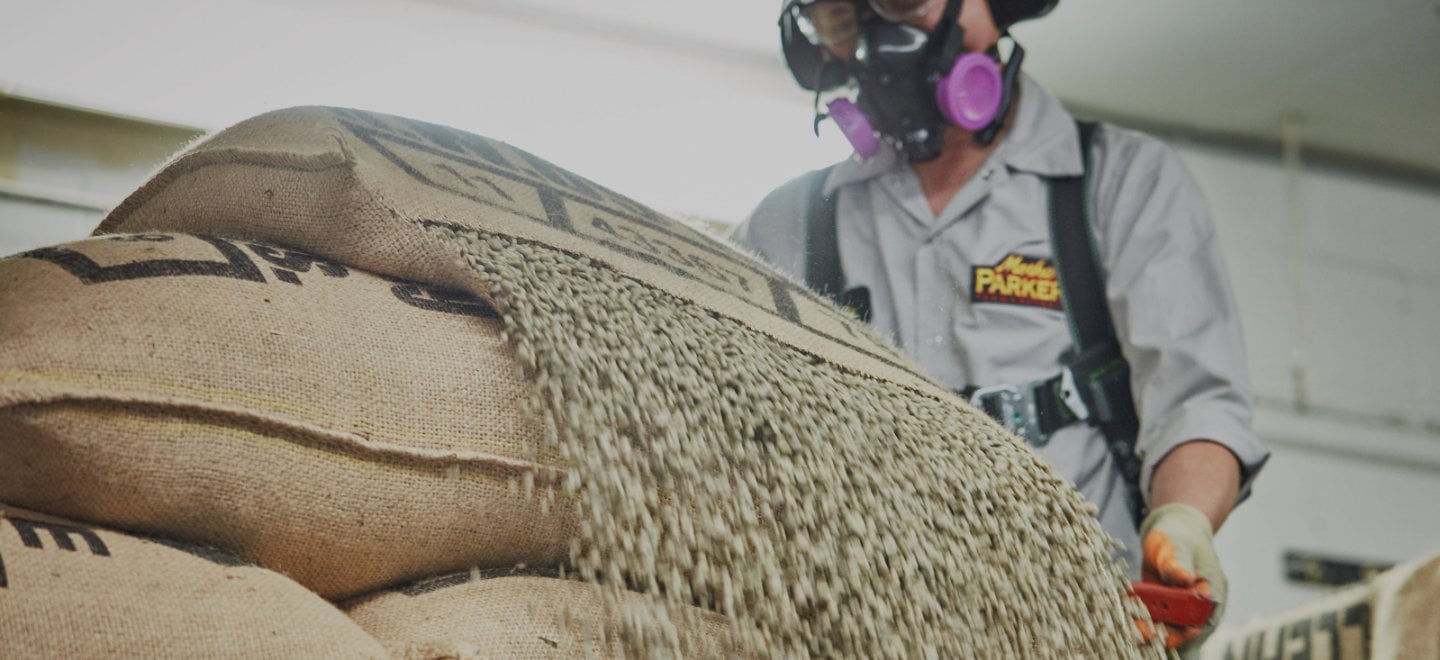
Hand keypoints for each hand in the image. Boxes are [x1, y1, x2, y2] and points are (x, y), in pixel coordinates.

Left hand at [1139, 502, 1225, 655]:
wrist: (1174, 530)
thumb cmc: (1180, 535)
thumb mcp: (1177, 544)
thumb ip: (1178, 563)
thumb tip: (1186, 579)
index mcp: (1212, 590)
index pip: (1201, 620)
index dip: (1182, 630)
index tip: (1161, 630)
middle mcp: (1199, 605)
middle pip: (1184, 629)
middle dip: (1161, 632)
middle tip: (1137, 630)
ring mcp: (1182, 607)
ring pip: (1169, 627)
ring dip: (1149, 628)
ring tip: (1129, 624)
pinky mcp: (1166, 606)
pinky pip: (1156, 618)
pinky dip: (1142, 618)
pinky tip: (1127, 613)